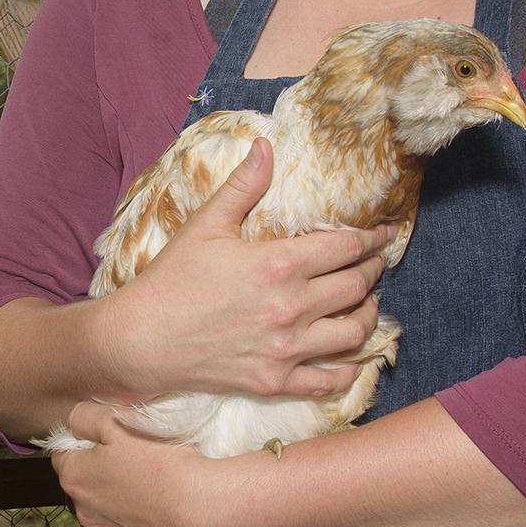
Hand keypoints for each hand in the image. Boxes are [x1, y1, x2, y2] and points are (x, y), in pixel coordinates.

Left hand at [51, 402, 251, 526]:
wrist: (202, 509)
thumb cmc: (160, 462)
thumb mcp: (119, 422)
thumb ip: (86, 418)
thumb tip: (72, 420)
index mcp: (75, 478)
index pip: (63, 457)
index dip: (84, 446)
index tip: (108, 442)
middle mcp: (84, 514)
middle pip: (85, 489)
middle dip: (101, 477)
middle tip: (133, 463)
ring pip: (106, 517)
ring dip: (119, 505)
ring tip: (151, 490)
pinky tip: (161, 515)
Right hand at [102, 138, 394, 400]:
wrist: (142, 339)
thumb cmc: (172, 279)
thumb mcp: (205, 224)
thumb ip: (243, 186)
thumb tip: (266, 145)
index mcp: (279, 264)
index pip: (345, 248)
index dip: (371, 239)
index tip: (383, 234)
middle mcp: (292, 307)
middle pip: (356, 288)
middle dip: (372, 271)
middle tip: (374, 264)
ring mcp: (287, 348)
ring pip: (353, 332)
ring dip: (367, 315)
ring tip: (366, 304)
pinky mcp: (276, 381)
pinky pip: (328, 380)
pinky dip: (347, 370)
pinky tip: (350, 359)